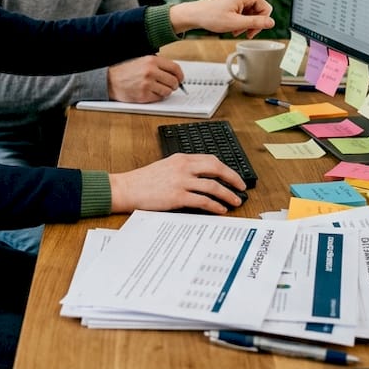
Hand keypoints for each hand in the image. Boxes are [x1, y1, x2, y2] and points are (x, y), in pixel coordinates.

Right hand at [107, 56, 184, 102]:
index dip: (180, 75)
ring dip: (165, 92)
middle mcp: (150, 71)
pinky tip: (150, 92)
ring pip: (168, 91)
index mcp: (151, 60)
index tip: (180, 79)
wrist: (109, 80)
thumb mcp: (142, 60)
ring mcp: (147, 84)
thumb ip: (157, 64)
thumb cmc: (125, 70)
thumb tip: (174, 72)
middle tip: (170, 86)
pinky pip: (159, 98)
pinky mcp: (143, 96)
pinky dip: (157, 97)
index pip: (175, 68)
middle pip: (174, 81)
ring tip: (157, 89)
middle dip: (174, 85)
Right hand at [109, 153, 245, 213]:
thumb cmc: (143, 181)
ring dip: (227, 195)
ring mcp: (181, 181)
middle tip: (241, 187)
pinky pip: (203, 201)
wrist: (127, 188)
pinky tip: (220, 210)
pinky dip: (215, 206)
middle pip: (216, 169)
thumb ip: (183, 169)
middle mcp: (183, 167)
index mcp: (181, 158)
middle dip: (233, 178)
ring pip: (213, 186)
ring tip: (235, 202)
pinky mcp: (177, 197)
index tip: (234, 177)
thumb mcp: (166, 167)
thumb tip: (203, 178)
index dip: (226, 168)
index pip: (211, 159)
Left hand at [168, 0, 301, 37]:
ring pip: (256, 12)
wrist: (194, 15)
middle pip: (264, 8)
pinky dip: (244, 21)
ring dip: (250, 23)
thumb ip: (255, 23)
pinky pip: (248, 12)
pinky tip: (234, 27)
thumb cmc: (210, 17)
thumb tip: (272, 22)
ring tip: (236, 30)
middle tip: (246, 33)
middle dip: (258, 22)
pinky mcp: (237, 2)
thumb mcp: (234, 23)